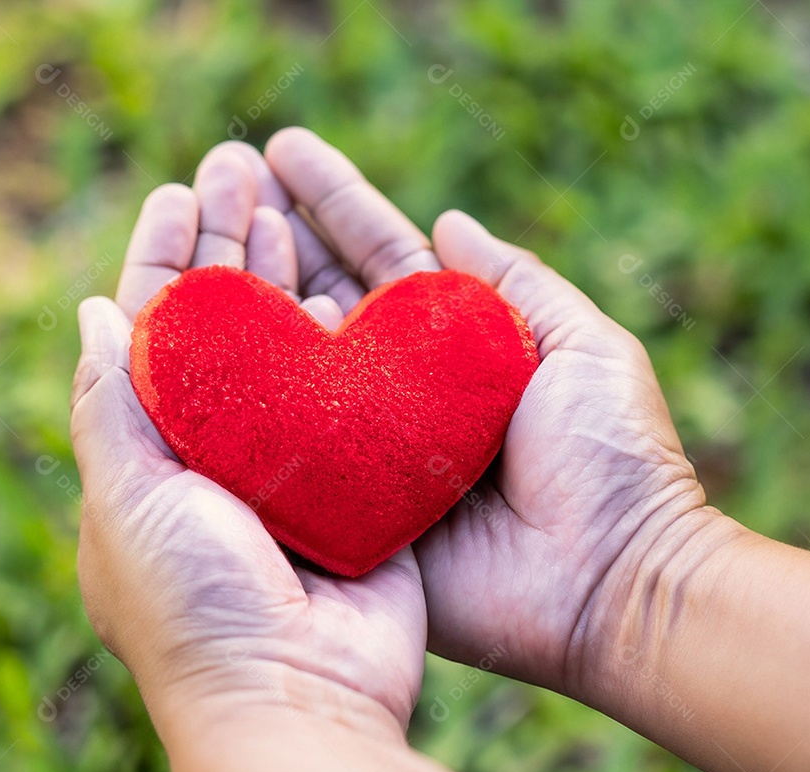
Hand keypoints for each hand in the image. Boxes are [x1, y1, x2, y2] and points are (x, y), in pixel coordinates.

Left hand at [69, 145, 428, 768]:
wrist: (296, 696)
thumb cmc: (192, 607)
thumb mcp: (125, 504)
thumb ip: (108, 409)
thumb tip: (92, 312)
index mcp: (157, 454)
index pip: (153, 335)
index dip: (163, 260)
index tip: (180, 192)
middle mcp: (223, 450)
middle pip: (223, 324)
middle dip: (225, 243)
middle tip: (238, 166)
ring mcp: (294, 460)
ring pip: (287, 341)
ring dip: (284, 269)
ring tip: (284, 194)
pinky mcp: (357, 476)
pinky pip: (352, 387)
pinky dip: (345, 331)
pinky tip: (340, 276)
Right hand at [262, 128, 712, 696]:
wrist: (611, 581)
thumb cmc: (612, 460)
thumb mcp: (582, 346)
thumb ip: (515, 281)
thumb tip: (449, 221)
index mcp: (453, 344)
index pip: (379, 255)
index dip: (331, 203)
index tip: (279, 152)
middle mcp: (400, 386)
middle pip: (323, 297)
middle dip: (271, 239)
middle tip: (217, 180)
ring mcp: (368, 445)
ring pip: (294, 362)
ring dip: (247, 301)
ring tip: (197, 234)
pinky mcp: (350, 505)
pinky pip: (289, 447)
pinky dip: (251, 398)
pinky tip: (207, 343)